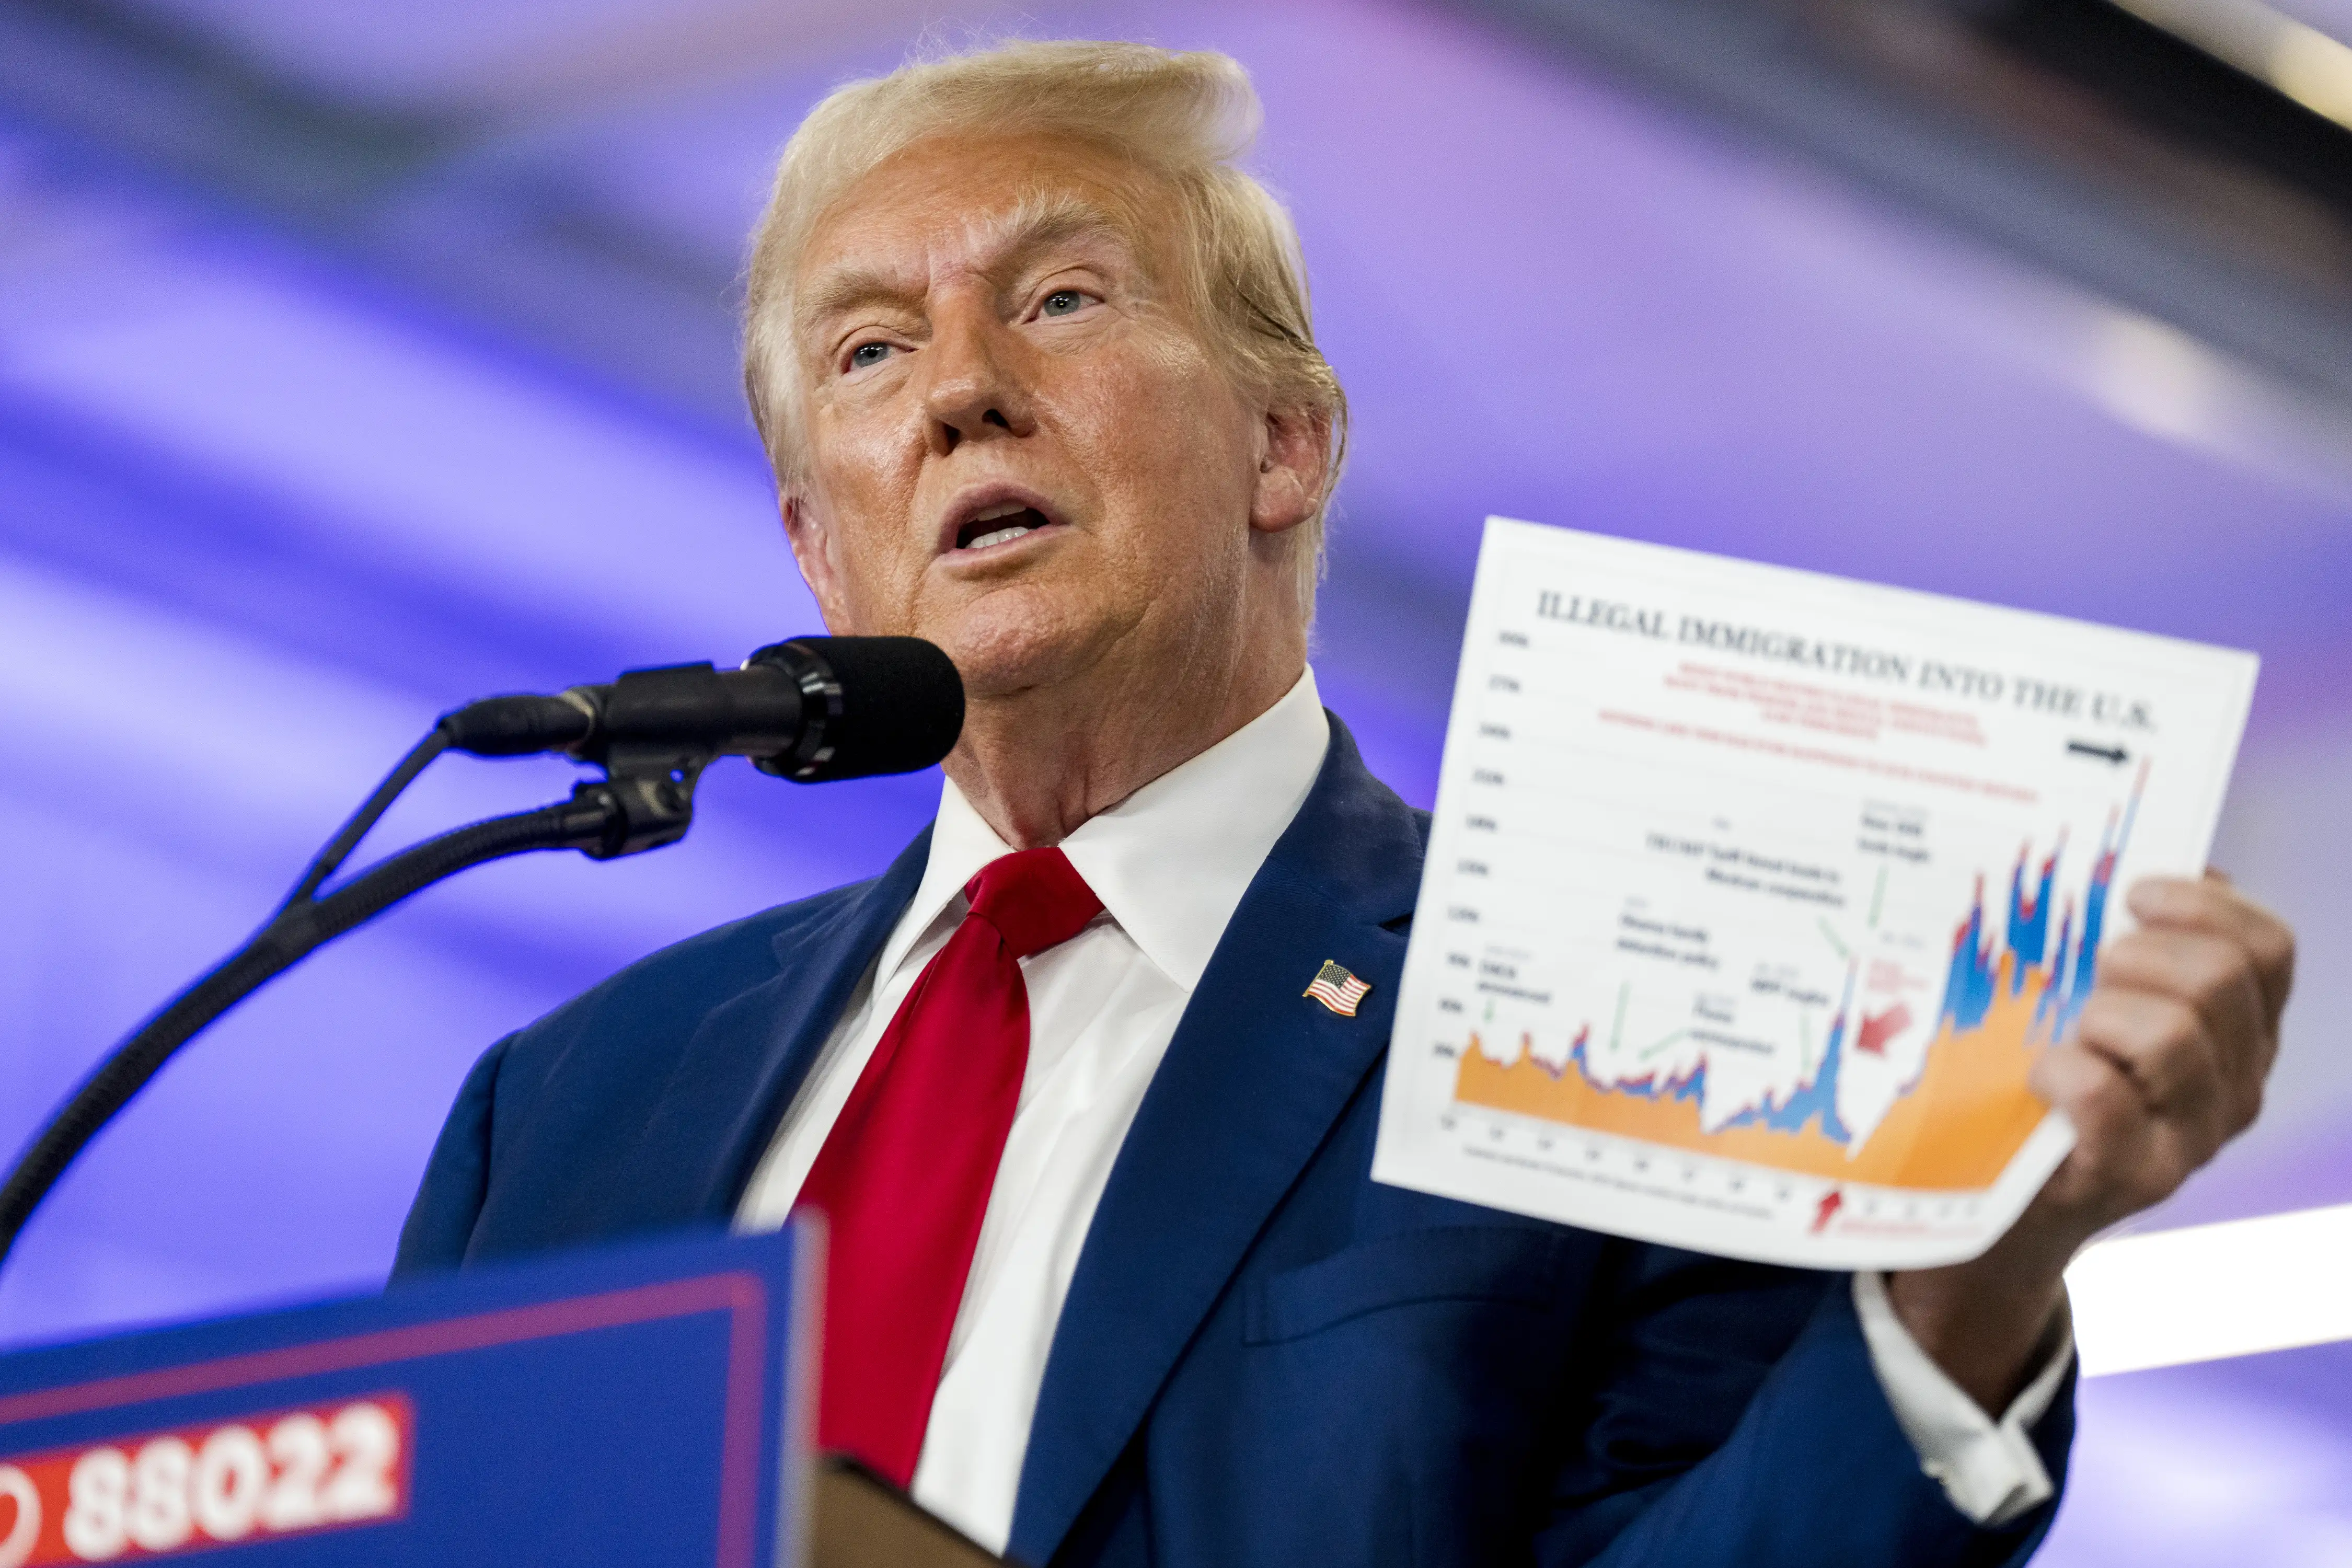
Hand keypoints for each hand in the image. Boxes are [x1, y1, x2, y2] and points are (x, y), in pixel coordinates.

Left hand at [1887, 871, 2294, 1412]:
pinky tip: (2040, 1075)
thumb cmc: (2049, 1078)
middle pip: (2222, 979)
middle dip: (2141, 955)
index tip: (2134, 894)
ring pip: (2176, 1034)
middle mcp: (2236, 1082)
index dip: (2206, 904)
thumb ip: (2124, 941)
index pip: (2268, 947)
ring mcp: (2192, 1137)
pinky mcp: (2132, 1178)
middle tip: (2090, 972)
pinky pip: (2107, 1096)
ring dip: (2104, 1012)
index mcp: (2241, 1028)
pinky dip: (2065, 1071)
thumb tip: (2118, 864)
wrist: (2007, 1202)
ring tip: (2069, 1028)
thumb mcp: (2097, 1001)